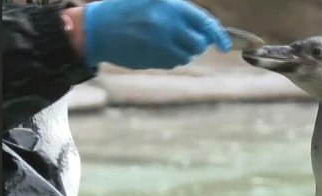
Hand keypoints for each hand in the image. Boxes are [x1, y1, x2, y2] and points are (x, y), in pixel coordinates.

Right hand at [82, 0, 231, 69]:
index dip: (218, 36)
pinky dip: (171, 59)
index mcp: (170, 6)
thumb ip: (179, 11)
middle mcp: (167, 26)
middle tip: (192, 40)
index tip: (225, 46)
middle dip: (199, 44)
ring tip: (171, 43)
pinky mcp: (149, 60)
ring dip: (184, 52)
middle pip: (198, 44)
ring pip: (185, 57)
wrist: (96, 28)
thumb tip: (205, 28)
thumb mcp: (153, 0)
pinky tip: (158, 49)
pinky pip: (170, 63)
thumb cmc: (125, 9)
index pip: (204, 23)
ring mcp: (158, 46)